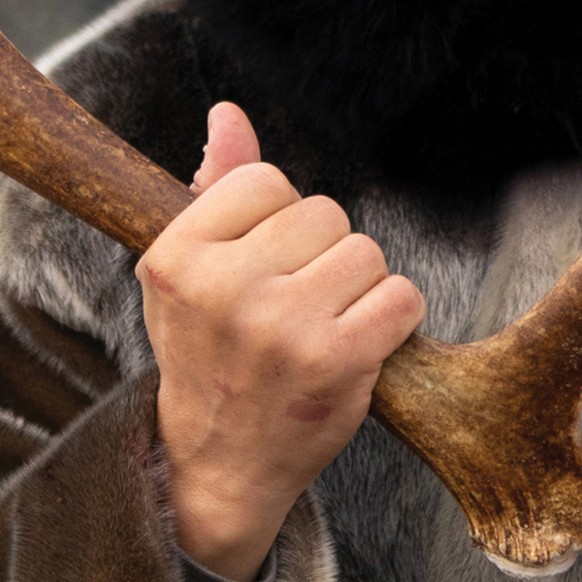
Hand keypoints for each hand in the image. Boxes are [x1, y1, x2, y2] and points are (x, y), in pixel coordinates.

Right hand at [137, 103, 425, 579]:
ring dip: (361, 286)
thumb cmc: (209, 359)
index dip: (278, 220)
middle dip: (324, 253)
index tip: (262, 267)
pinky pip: (403, 296)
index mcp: (177, 257)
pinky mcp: (337, 361)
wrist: (222, 467)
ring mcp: (282, 326)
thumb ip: (212, 190)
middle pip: (325, 212)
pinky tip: (358, 346)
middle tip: (294, 306)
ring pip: (367, 252)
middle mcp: (224, 287)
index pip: (266, 181)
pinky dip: (395, 319)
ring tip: (323, 327)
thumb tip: (229, 113)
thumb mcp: (188, 276)